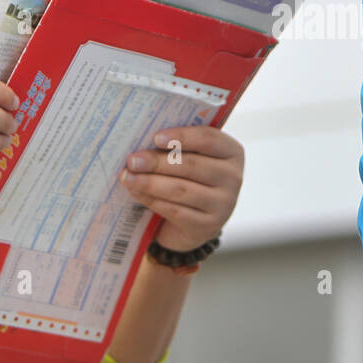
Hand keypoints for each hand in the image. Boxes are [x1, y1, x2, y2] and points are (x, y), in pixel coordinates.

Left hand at [118, 125, 244, 251]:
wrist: (195, 221)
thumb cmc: (190, 179)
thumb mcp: (191, 159)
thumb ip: (177, 147)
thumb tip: (143, 141)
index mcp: (231, 152)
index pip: (209, 139)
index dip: (182, 137)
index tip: (155, 137)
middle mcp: (233, 177)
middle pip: (192, 165)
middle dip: (157, 162)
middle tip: (133, 160)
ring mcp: (224, 204)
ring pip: (181, 190)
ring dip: (150, 183)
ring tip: (128, 177)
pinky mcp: (208, 226)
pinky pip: (176, 211)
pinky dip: (152, 200)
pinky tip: (136, 193)